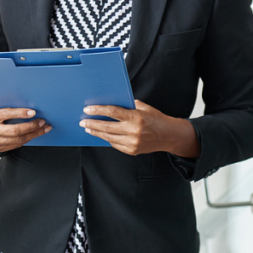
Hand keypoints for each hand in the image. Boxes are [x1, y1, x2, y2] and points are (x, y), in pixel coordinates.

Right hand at [0, 103, 50, 152]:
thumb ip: (7, 104)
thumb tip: (28, 103)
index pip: (6, 114)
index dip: (21, 113)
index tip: (34, 112)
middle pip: (14, 130)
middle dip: (31, 126)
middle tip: (42, 122)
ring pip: (17, 140)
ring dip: (33, 134)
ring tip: (43, 129)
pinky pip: (15, 145)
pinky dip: (27, 139)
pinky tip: (34, 134)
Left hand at [81, 100, 200, 156]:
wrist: (169, 135)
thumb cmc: (155, 118)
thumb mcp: (143, 107)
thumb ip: (127, 105)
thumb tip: (109, 102)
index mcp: (136, 117)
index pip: (112, 112)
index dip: (98, 111)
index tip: (87, 110)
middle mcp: (133, 131)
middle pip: (106, 127)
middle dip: (92, 124)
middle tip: (83, 121)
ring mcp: (133, 142)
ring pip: (108, 137)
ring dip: (96, 132)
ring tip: (88, 128)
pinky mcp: (132, 150)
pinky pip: (115, 144)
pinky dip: (107, 139)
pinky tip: (101, 134)